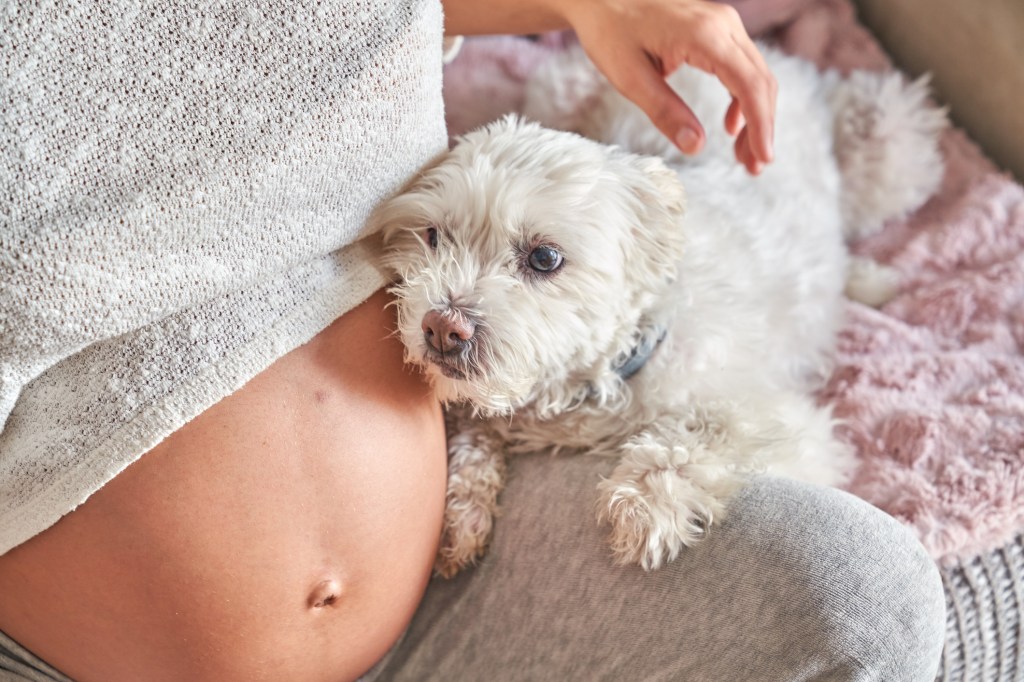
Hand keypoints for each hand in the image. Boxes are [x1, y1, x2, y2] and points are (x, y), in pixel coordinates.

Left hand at [563, 0, 776, 173]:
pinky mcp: (717, 28)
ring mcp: (723, 23)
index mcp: (704, 34)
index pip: (749, 84)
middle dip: (761, 127)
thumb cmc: (609, 32)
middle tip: (753, 168)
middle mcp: (723, 24)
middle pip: (760, 81)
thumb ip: (665, 112)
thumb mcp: (631, 78)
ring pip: (755, 74)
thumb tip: (697, 147)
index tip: (763, 158)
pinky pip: (741, 66)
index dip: (760, 125)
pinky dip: (742, 98)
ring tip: (744, 156)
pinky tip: (731, 125)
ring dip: (755, 116)